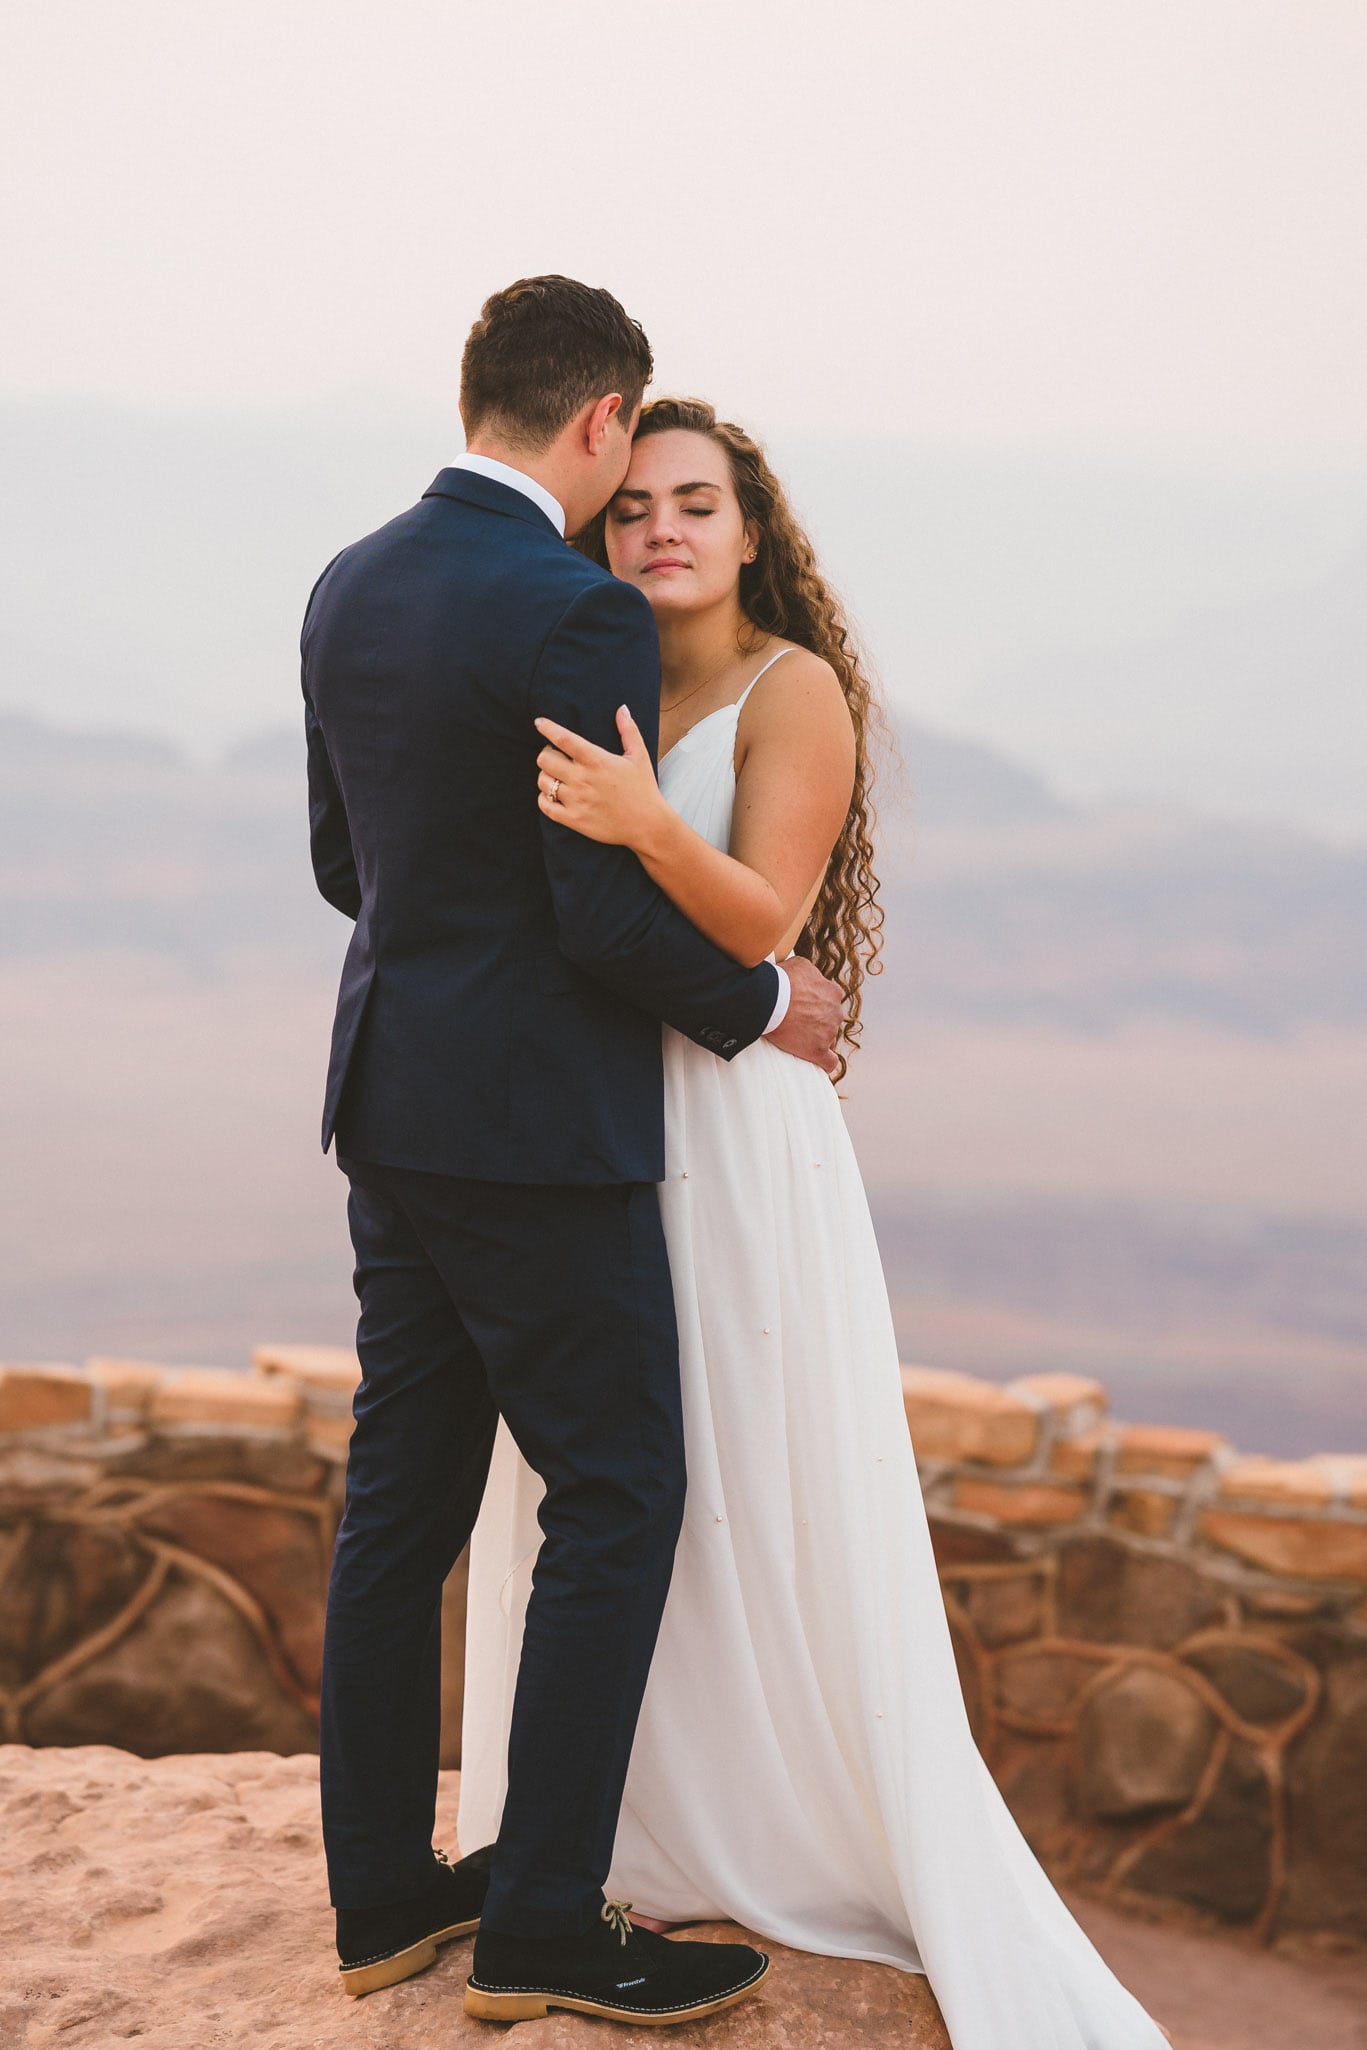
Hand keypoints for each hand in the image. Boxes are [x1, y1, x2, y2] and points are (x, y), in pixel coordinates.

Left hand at [534, 706, 667, 848]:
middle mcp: (583, 779)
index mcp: (596, 760)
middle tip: (555, 756)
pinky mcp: (573, 819)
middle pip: (544, 759)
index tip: (539, 722)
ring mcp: (576, 800)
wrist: (647, 825)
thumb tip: (622, 708)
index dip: (547, 728)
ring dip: (546, 775)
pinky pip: (544, 805)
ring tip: (557, 776)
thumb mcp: (639, 756)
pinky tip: (553, 795)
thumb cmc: (643, 789)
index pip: (563, 738)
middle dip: (547, 754)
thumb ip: (628, 730)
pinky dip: (544, 798)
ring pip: (543, 781)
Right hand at [765, 955, 843, 1076]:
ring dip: (818, 1039)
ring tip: (799, 1038)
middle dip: (818, 1021)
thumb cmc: (782, 980)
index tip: (805, 1006)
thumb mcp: (801, 965)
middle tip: (798, 1021)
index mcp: (833, 993)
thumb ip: (812, 973)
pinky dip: (825, 1062)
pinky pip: (829, 1062)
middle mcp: (835, 1013)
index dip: (819, 1004)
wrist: (769, 1000)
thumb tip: (810, 977)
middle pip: (830, 1020)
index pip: (832, 1000)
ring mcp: (828, 1033)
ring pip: (829, 1039)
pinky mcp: (817, 1051)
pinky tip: (817, 1061)